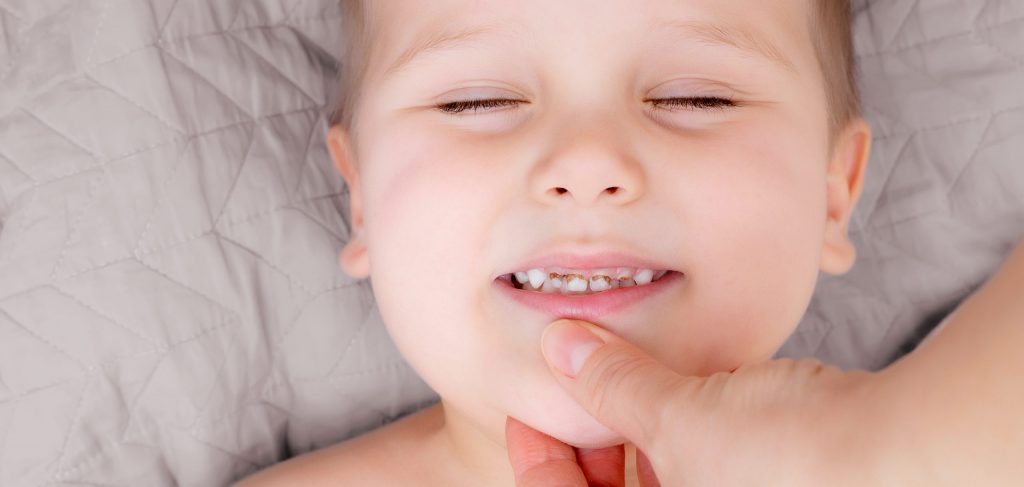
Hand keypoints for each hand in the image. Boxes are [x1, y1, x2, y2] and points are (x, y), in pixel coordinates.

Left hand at [506, 319, 882, 485]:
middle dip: (590, 437)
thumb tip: (562, 347)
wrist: (898, 453)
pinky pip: (702, 458)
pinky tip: (686, 384)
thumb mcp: (680, 421)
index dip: (538, 458)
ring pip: (658, 472)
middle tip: (579, 381)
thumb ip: (615, 386)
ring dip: (636, 424)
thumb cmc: (789, 462)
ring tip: (629, 374)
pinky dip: (684, 422)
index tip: (531, 410)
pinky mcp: (762, 478)